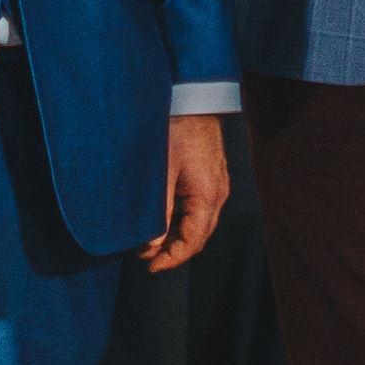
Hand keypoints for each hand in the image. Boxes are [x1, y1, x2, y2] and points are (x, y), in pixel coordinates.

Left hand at [141, 115, 229, 273]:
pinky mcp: (211, 177)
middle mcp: (218, 194)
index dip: (172, 259)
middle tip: (146, 258)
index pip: (193, 242)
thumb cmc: (177, 129)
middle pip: (199, 237)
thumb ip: (158, 211)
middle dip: (174, 251)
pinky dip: (183, 221)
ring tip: (150, 241)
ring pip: (200, 224)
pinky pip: (200, 209)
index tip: (151, 266)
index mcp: (207, 196)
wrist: (194, 98)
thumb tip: (152, 244)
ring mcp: (217, 185)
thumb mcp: (162, 172)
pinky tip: (163, 219)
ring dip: (178, 237)